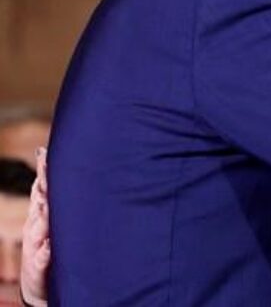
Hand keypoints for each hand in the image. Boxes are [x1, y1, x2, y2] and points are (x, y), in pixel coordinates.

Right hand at [20, 147, 49, 306]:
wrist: (40, 282)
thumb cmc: (53, 245)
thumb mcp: (56, 221)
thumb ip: (60, 200)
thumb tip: (72, 173)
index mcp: (42, 213)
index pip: (42, 187)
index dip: (43, 170)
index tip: (44, 152)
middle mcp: (36, 226)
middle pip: (39, 201)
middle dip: (42, 185)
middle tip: (47, 167)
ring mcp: (36, 245)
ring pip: (38, 228)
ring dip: (42, 217)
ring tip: (47, 204)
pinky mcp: (39, 266)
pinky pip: (42, 258)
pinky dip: (44, 252)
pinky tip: (48, 247)